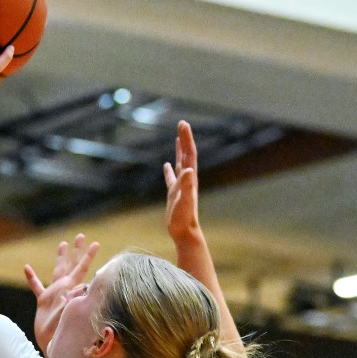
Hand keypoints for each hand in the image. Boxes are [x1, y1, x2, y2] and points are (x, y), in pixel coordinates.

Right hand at [23, 234, 99, 354]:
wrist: (53, 346)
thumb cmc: (62, 333)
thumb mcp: (68, 316)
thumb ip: (72, 303)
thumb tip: (77, 289)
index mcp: (70, 289)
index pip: (81, 268)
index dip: (88, 256)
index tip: (95, 244)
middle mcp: (63, 289)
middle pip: (71, 265)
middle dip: (76, 250)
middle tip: (81, 236)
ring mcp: (54, 295)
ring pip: (57, 271)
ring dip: (60, 258)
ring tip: (62, 244)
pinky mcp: (43, 302)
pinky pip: (37, 287)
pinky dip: (32, 278)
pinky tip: (27, 267)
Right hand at [163, 120, 200, 243]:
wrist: (184, 233)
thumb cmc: (184, 219)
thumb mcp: (184, 201)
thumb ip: (186, 186)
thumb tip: (188, 170)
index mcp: (189, 179)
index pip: (189, 154)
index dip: (186, 139)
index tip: (183, 124)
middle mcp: (187, 180)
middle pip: (186, 155)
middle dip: (184, 139)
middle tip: (182, 124)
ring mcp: (180, 186)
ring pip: (180, 164)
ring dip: (179, 151)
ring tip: (178, 139)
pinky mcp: (174, 194)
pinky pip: (171, 178)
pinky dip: (169, 170)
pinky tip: (167, 166)